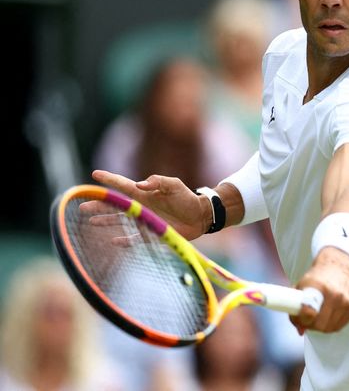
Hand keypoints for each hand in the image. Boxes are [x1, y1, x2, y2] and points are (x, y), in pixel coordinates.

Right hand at [92, 170, 210, 239]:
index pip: (123, 186)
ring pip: (119, 222)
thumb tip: (139, 184)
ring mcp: (144, 221)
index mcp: (144, 194)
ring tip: (90, 222)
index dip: (109, 180)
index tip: (95, 174)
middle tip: (82, 207)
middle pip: (115, 206)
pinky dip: (123, 241)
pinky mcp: (151, 234)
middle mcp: (141, 207)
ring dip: (105, 222)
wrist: (200, 216)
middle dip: (99, 205)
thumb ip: (158, 181)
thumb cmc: (187, 198)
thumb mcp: (174, 185)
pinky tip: (112, 241)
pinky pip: (133, 239)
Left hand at [290, 247, 348, 334]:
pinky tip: (328, 316)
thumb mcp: (302, 285)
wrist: (339, 266)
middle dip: (310, 326)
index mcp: (319, 286)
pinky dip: (331, 325)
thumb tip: (300, 330)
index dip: (303, 319)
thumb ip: (296, 307)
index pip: (310, 311)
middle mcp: (335, 293)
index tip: (300, 319)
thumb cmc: (318, 278)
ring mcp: (346, 301)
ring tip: (318, 317)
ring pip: (330, 328)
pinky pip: (339, 326)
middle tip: (307, 320)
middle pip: (320, 324)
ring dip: (321, 327)